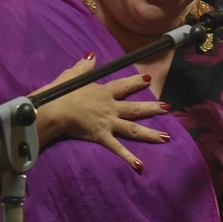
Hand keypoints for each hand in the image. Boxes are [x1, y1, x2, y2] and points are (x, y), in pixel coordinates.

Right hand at [36, 54, 172, 171]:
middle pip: (135, 108)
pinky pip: (117, 148)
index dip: (136, 82)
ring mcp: (108, 123)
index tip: (148, 79)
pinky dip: (128, 158)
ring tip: (166, 138)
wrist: (55, 109)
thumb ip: (85, 66)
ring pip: (133, 128)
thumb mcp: (73, 74)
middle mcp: (111, 107)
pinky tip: (140, 166)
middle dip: (152, 108)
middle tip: (167, 108)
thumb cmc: (61, 92)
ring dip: (150, 134)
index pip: (124, 86)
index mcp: (104, 92)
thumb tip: (91, 55)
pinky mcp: (102, 136)